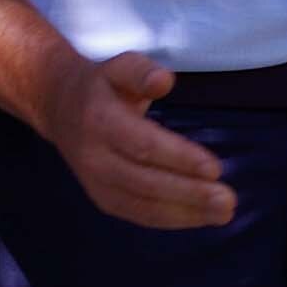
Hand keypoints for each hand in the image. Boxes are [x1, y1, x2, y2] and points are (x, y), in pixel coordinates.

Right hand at [43, 51, 235, 229]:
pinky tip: (200, 218)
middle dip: (189, 194)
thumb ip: (142, 72)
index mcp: (100, 121)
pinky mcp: (102, 198)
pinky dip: (170, 220)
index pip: (143, 145)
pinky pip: (138, 214)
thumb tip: (164, 81)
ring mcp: (96, 183)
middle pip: (145, 182)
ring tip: (223, 214)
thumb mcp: (119, 66)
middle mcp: (95, 157)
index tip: (215, 168)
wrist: (59, 106)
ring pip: (142, 205)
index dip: (179, 159)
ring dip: (185, 214)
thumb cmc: (102, 86)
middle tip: (227, 200)